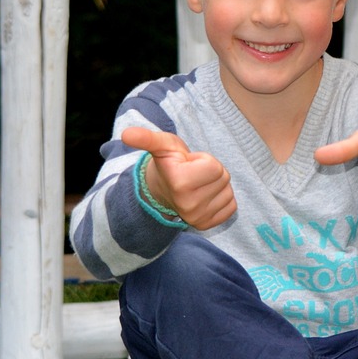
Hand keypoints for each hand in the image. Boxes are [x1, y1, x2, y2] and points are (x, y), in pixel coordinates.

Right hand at [121, 127, 236, 229]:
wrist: (160, 191)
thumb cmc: (167, 164)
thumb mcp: (161, 146)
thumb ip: (147, 138)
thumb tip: (126, 134)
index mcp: (179, 182)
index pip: (215, 166)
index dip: (203, 160)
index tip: (188, 164)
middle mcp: (188, 205)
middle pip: (223, 178)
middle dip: (211, 171)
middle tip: (193, 174)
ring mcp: (197, 218)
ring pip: (228, 191)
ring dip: (216, 185)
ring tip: (197, 184)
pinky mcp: (206, 225)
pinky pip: (231, 205)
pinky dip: (221, 199)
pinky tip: (204, 196)